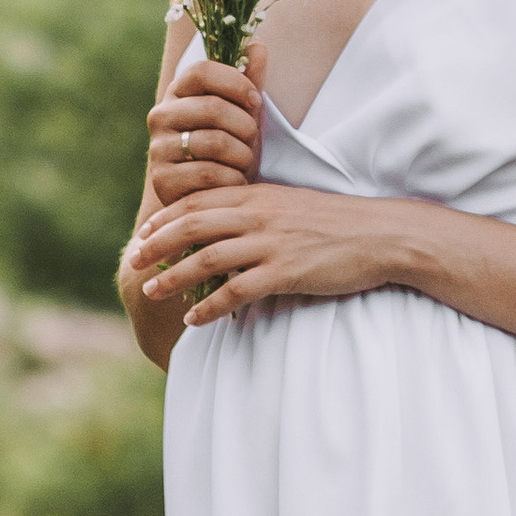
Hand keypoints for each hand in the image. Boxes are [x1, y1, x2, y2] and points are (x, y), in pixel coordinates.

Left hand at [132, 180, 419, 325]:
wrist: (381, 234)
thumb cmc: (337, 223)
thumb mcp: (291, 205)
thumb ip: (258, 211)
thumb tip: (226, 227)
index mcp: (258, 195)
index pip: (198, 201)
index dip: (166, 217)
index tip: (144, 233)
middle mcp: (259, 215)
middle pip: (192, 226)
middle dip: (157, 246)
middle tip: (134, 262)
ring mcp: (271, 244)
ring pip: (207, 259)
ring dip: (173, 277)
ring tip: (152, 291)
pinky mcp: (286, 272)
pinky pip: (236, 291)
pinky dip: (211, 307)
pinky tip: (194, 320)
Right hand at [145, 41, 264, 207]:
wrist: (214, 196)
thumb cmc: (232, 148)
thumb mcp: (244, 113)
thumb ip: (251, 80)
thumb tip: (256, 45)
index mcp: (178, 92)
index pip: (202, 70)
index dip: (236, 83)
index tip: (256, 101)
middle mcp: (160, 116)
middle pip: (213, 107)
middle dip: (246, 126)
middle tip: (252, 141)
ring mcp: (158, 148)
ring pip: (215, 142)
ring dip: (243, 156)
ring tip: (244, 163)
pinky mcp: (161, 180)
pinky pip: (208, 175)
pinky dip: (232, 179)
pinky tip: (234, 182)